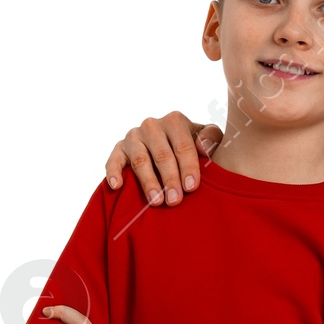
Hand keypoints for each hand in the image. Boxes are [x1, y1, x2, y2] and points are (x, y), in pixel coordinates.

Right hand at [105, 113, 224, 207]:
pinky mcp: (119, 149)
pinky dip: (113, 173)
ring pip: (140, 160)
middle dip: (169, 179)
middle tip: (175, 200)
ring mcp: (134, 137)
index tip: (191, 187)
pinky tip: (117, 186)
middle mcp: (152, 126)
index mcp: (175, 121)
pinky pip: (113, 160)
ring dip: (148, 182)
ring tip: (156, 201)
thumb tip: (203, 147)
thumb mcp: (205, 139)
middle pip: (162, 155)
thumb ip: (211, 138)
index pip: (182, 146)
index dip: (188, 167)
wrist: (171, 145)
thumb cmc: (193, 146)